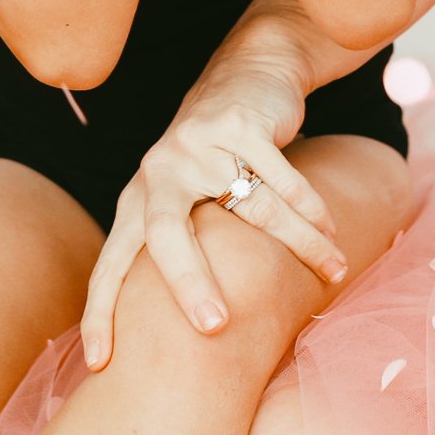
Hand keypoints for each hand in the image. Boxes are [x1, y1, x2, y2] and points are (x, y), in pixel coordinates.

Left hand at [78, 61, 345, 371]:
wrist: (246, 73)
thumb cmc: (214, 158)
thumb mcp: (184, 199)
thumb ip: (179, 251)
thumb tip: (189, 342)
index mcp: (138, 198)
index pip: (112, 261)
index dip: (101, 310)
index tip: (101, 361)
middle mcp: (159, 170)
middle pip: (164, 231)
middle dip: (186, 282)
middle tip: (212, 328)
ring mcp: (197, 143)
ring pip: (252, 207)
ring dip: (299, 243)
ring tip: (333, 271)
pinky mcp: (238, 123)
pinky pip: (280, 177)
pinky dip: (310, 207)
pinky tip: (330, 230)